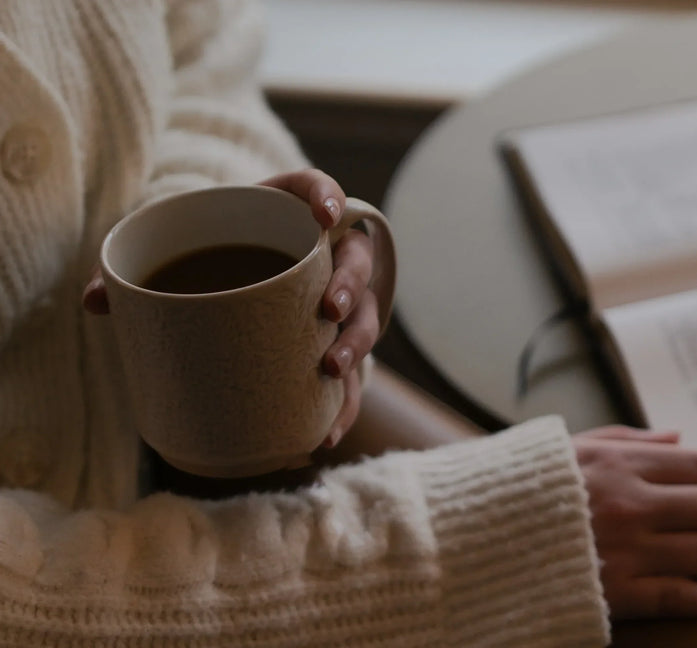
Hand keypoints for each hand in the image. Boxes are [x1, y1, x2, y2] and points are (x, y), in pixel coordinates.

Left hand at [83, 169, 379, 447]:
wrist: (221, 287)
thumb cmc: (202, 260)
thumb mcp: (173, 254)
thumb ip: (132, 273)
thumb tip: (93, 302)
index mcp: (285, 216)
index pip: (316, 190)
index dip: (327, 195)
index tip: (325, 212)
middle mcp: (324, 256)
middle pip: (355, 259)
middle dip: (350, 285)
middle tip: (330, 309)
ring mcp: (337, 303)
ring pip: (365, 317)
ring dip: (355, 342)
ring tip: (332, 368)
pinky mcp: (334, 347)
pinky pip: (354, 377)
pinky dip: (343, 406)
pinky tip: (327, 433)